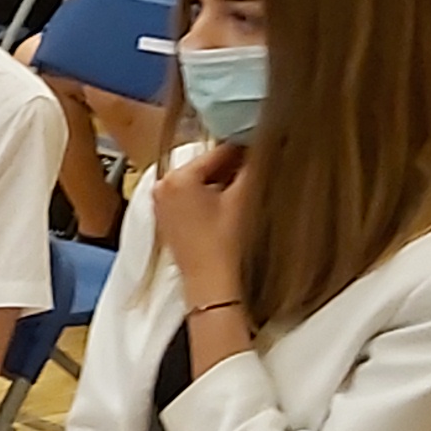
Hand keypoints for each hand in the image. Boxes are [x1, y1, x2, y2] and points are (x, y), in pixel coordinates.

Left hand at [147, 142, 252, 299]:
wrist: (213, 289)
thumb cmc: (228, 244)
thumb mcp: (245, 197)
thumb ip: (255, 164)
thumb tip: (265, 142)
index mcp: (177, 177)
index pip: (220, 151)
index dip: (248, 149)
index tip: (268, 149)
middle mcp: (162, 187)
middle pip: (208, 167)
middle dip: (234, 169)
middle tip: (261, 171)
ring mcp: (162, 206)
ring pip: (201, 183)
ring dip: (225, 184)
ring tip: (249, 191)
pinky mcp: (168, 222)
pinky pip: (193, 199)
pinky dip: (212, 199)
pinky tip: (232, 208)